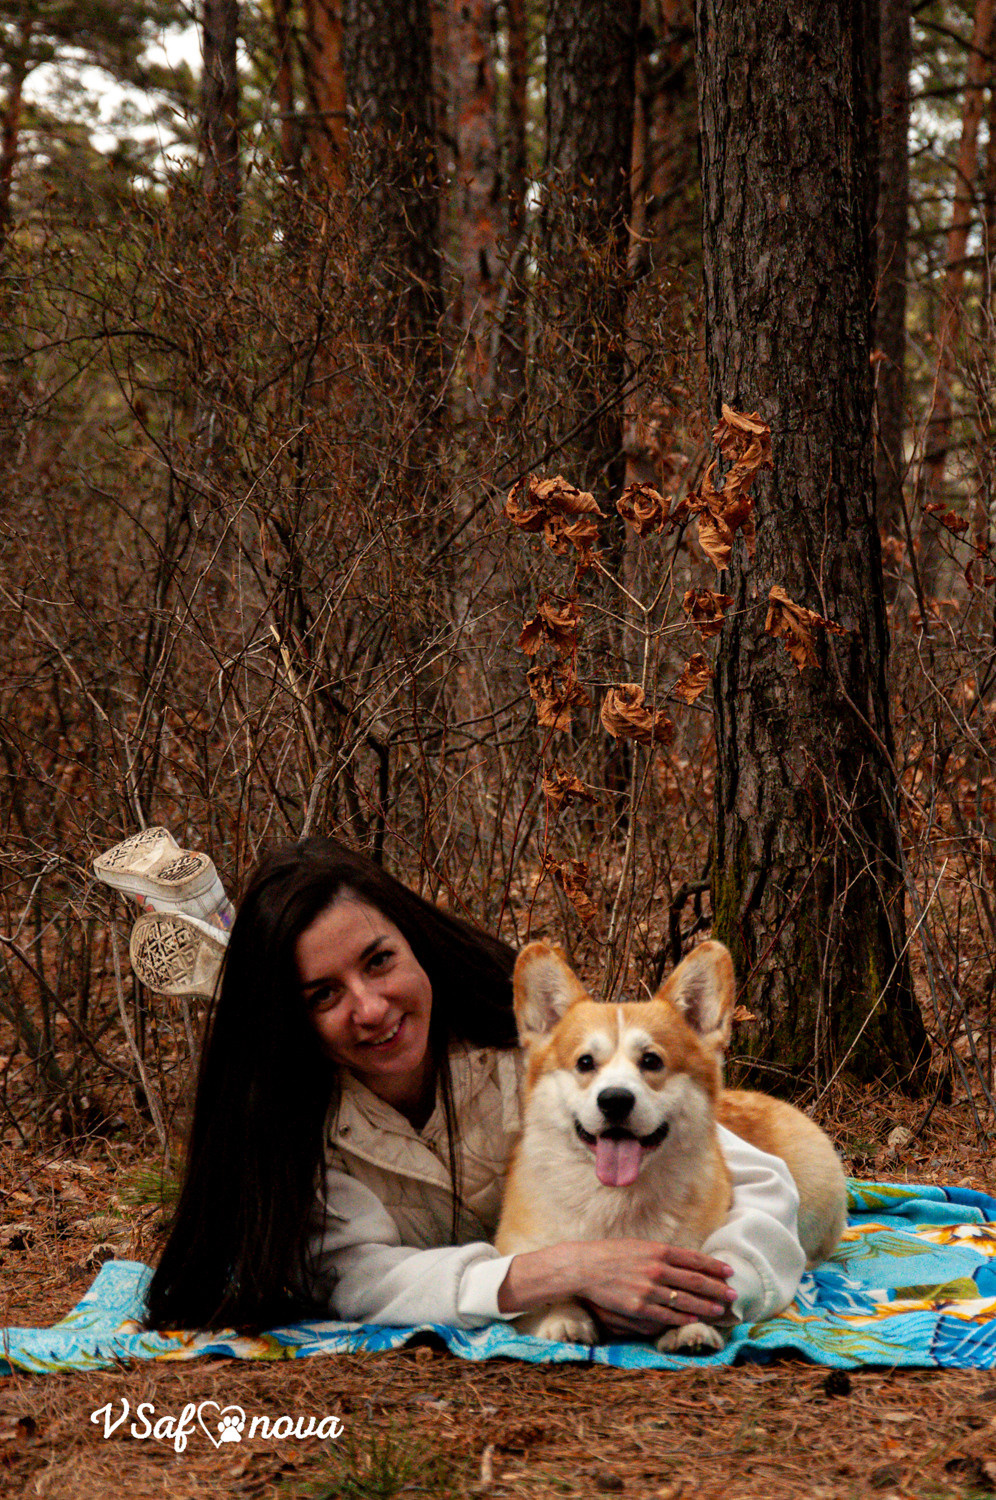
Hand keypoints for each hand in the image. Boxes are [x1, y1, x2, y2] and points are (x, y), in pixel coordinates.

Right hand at [571, 1240, 735, 1338]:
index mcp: (658, 1250)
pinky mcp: (639, 1307)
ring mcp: (649, 1289)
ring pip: (685, 1300)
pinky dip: (683, 1318)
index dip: (714, 1266)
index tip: (729, 1272)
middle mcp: (657, 1269)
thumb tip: (682, 1260)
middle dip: (717, 1288)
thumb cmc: (611, 1254)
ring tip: (720, 1310)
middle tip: (733, 1294)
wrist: (585, 1267)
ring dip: (706, 1306)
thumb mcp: (638, 1246)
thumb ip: (660, 1253)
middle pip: (695, 1281)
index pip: (694, 1259)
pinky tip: (695, 1320)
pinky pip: (667, 1315)